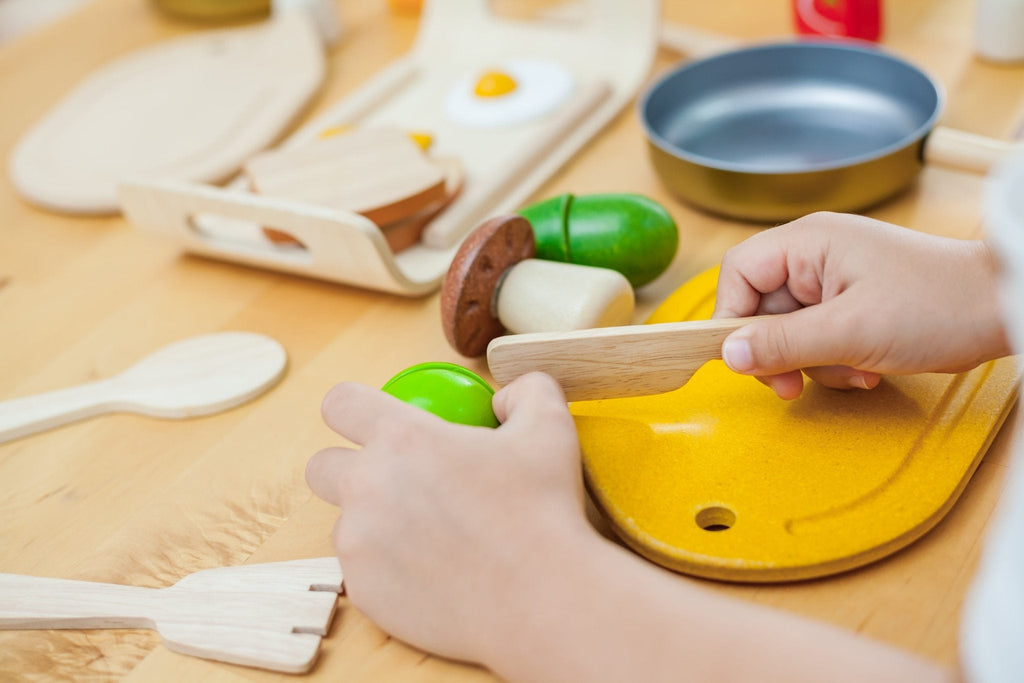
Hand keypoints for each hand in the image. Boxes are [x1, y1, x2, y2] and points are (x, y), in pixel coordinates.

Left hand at [305, 372, 590, 663]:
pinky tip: (432, 572)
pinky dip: (387, 567)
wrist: (543, 600)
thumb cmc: (545, 510)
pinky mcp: (363, 590)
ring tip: (429, 536)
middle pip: (321, 465)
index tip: (372, 421)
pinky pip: (360, 570)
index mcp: (402, 438)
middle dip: (349, 468)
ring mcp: (359, 543)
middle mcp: (367, 486)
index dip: (353, 407)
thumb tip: (502, 399)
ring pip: (344, 522)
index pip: (339, 402)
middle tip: (397, 482)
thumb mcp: (550, 427)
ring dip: (373, 523)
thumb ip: (524, 391)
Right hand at [713, 212, 1008, 398]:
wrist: (1004, 308)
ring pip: (790, 330)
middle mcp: (816, 255)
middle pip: (761, 307)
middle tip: (791, 385)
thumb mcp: (849, 331)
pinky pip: (818, 337)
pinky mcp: (853, 302)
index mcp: (808, 242)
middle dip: (778, 352)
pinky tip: (865, 367)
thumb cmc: (939, 304)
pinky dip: (834, 360)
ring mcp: (835, 280)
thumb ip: (782, 343)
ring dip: (812, 362)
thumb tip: (728, 354)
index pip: (738, 273)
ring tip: (853, 370)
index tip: (742, 357)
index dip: (730, 316)